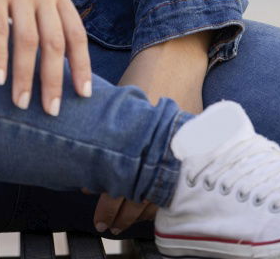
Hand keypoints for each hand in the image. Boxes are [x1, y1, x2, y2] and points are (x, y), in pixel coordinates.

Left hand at [81, 33, 209, 234]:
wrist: (177, 55)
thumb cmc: (144, 74)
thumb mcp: (122, 104)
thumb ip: (108, 135)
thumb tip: (86, 169)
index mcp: (144, 137)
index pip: (125, 182)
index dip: (109, 202)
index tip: (96, 212)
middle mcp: (165, 148)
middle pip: (142, 195)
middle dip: (121, 213)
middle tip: (105, 226)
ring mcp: (182, 150)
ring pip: (159, 195)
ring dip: (139, 212)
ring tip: (122, 223)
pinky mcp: (193, 149)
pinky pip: (176, 183)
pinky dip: (158, 196)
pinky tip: (145, 206)